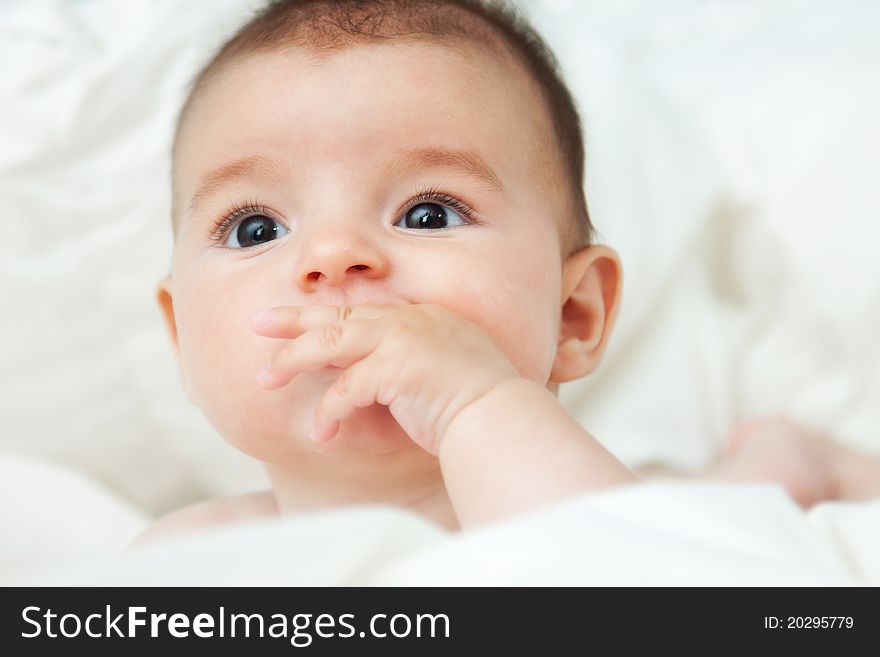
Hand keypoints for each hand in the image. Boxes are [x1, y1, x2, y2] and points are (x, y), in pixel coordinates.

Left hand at [251, 304, 520, 453]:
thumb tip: (376, 380)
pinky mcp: (397, 367)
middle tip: (259, 323)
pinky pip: (346, 388)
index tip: (297, 321)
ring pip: (331, 341)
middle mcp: (410, 320)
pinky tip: (320, 433)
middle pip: (339, 314)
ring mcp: (403, 339)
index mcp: (421, 317)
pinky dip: (329, 411)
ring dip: (293, 359)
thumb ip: (410, 365)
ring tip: (265, 378)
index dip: (325, 316)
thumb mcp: (442, 371)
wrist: (501, 417)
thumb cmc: (478, 406)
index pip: (362, 312)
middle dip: (293, 319)